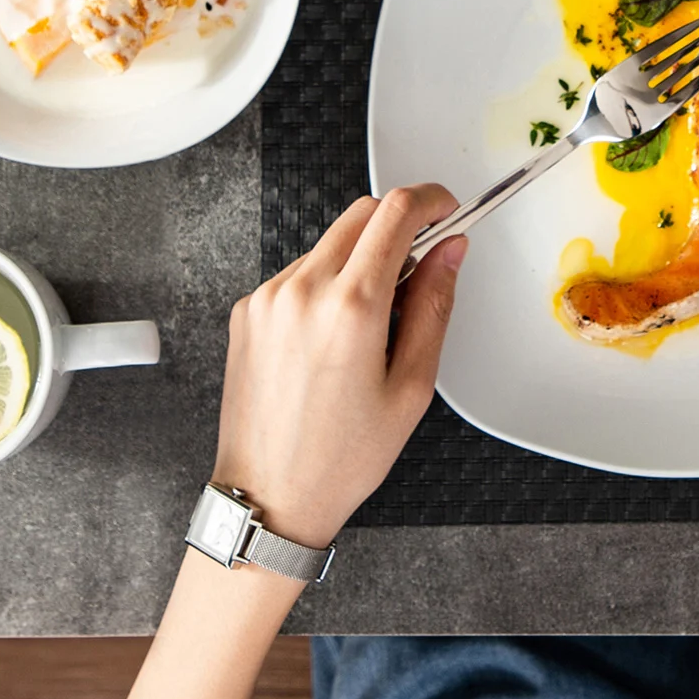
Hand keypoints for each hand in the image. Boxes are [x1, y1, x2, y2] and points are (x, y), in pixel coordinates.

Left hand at [212, 186, 465, 549]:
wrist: (268, 498)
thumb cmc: (340, 458)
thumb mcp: (412, 386)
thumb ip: (435, 304)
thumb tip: (450, 250)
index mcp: (351, 307)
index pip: (396, 211)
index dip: (431, 199)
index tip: (447, 209)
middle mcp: (302, 291)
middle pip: (362, 213)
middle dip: (398, 225)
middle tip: (419, 266)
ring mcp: (267, 298)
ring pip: (330, 242)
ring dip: (360, 258)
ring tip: (372, 323)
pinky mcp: (247, 311)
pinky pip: (298, 273)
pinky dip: (326, 284)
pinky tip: (332, 337)